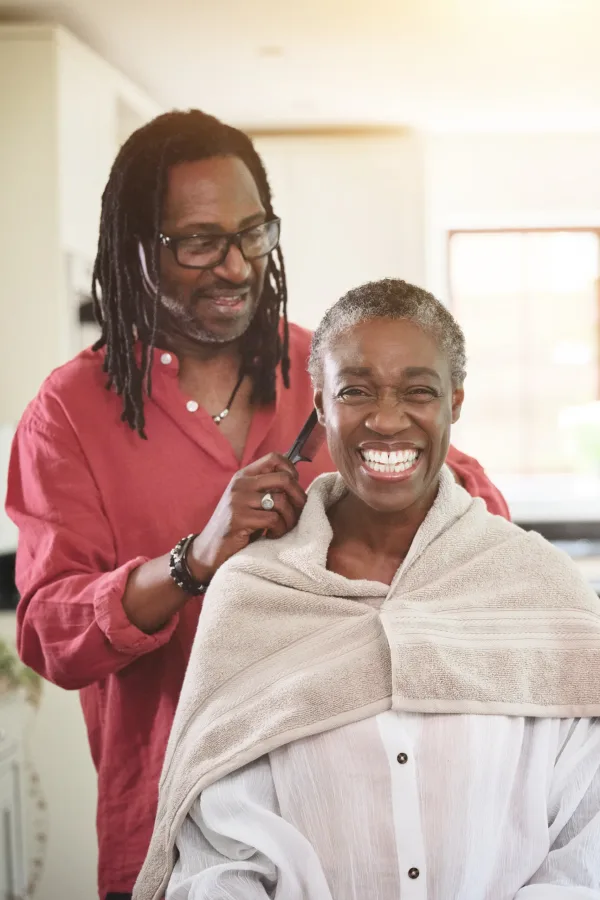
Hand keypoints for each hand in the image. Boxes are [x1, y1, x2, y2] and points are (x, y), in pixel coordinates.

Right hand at [188, 453, 306, 578]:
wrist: (209, 549)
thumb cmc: (236, 526)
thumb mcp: (248, 501)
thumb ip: (265, 489)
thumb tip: (296, 483)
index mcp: (244, 476)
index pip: (274, 458)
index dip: (291, 470)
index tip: (294, 488)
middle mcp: (240, 484)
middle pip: (284, 479)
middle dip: (299, 497)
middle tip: (299, 512)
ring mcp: (238, 501)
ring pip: (281, 501)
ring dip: (290, 519)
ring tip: (283, 528)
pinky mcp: (239, 519)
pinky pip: (273, 519)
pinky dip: (279, 530)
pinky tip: (272, 535)